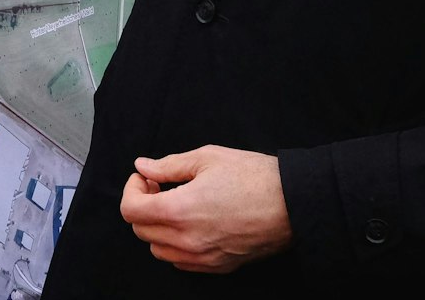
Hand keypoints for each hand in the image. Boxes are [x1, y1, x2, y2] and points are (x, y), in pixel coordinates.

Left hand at [117, 146, 291, 273]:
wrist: (294, 203)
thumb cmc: (253, 176)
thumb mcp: (207, 158)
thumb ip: (168, 165)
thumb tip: (143, 166)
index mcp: (180, 210)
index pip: (131, 211)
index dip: (132, 190)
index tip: (146, 178)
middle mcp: (187, 240)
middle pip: (141, 230)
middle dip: (143, 206)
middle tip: (159, 187)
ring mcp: (203, 257)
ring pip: (158, 249)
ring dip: (157, 227)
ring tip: (175, 206)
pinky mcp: (218, 266)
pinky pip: (181, 262)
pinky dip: (175, 245)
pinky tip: (190, 224)